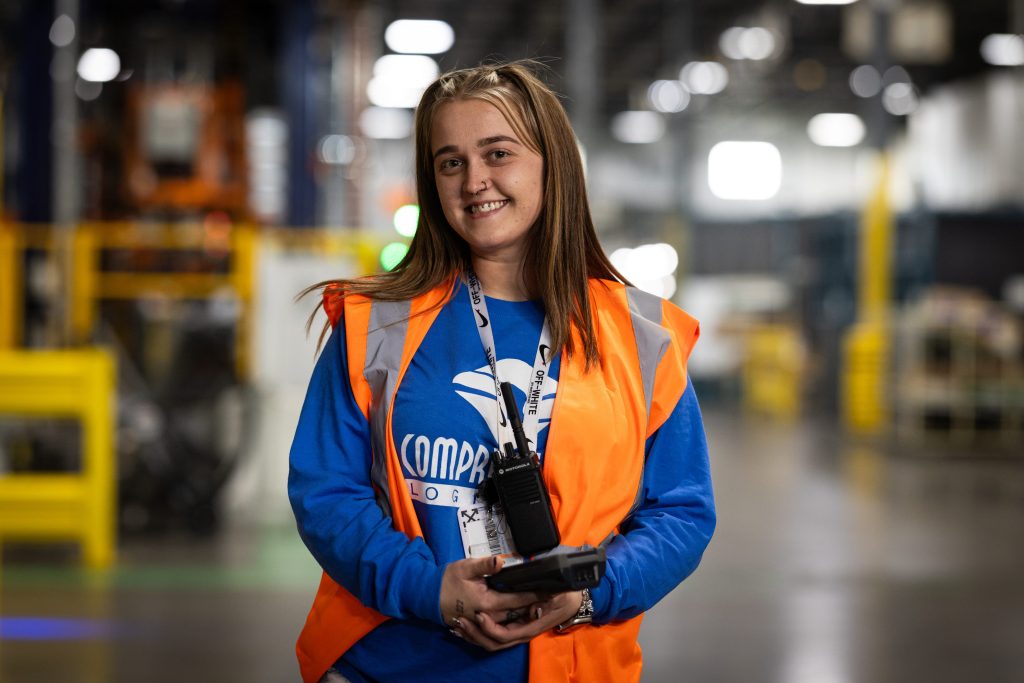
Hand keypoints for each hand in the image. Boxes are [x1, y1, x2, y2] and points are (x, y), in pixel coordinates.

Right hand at [439, 556, 542, 631]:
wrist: (429, 596)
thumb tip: (500, 561)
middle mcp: (489, 616)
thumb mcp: (466, 567)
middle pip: (518, 613)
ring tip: (540, 605)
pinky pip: (500, 626)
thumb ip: (485, 565)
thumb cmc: (448, 580)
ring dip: (525, 614)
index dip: (535, 595)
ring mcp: (484, 623)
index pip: (518, 600)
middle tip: (550, 597)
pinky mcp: (480, 625)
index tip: (550, 590)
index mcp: (488, 602)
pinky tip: (522, 614)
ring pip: (510, 621)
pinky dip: (513, 621)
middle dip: (534, 606)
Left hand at [451, 589, 583, 651]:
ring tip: (457, 625)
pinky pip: (493, 635)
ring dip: (473, 635)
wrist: (573, 602)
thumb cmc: (565, 597)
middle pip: (493, 643)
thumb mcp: (557, 593)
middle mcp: (522, 633)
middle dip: (475, 635)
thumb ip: (541, 593)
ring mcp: (517, 632)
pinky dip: (477, 632)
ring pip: (490, 642)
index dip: (490, 628)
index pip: (504, 635)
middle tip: (460, 621)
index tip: (478, 615)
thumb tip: (526, 592)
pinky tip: (465, 625)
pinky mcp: (513, 626)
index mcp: (529, 626)